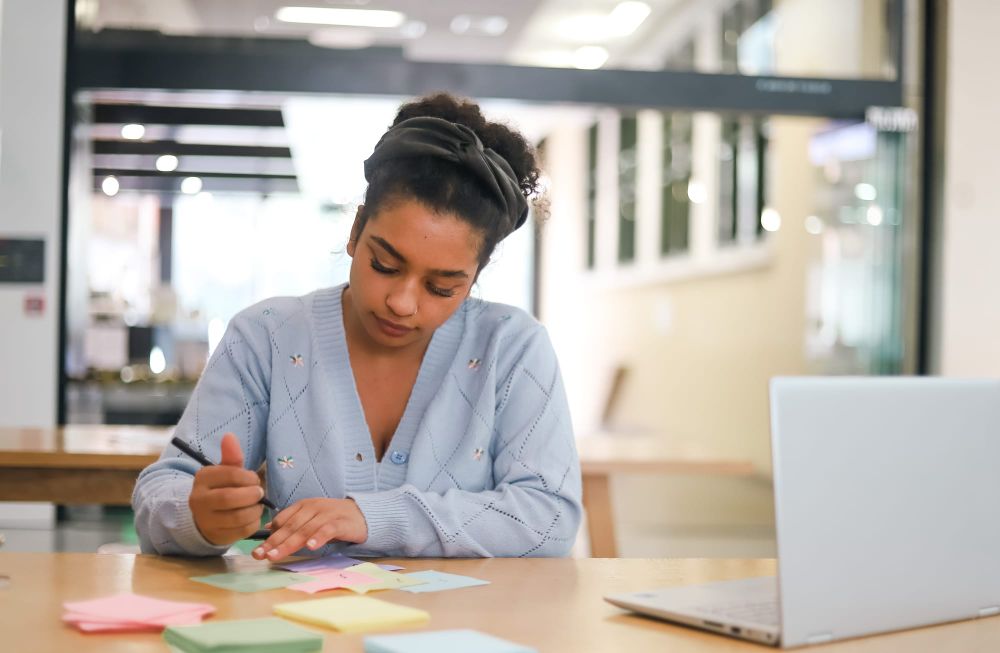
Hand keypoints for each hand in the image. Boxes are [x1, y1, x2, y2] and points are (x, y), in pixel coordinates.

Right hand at [188, 433, 264, 545]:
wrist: (204, 517)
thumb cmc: (220, 488)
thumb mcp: (224, 471)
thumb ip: (231, 456)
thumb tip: (229, 436)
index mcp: (202, 478)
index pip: (230, 475)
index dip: (249, 477)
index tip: (255, 479)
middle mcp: (199, 500)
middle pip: (230, 498)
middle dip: (252, 494)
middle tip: (259, 493)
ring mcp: (206, 520)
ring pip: (237, 516)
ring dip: (255, 509)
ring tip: (257, 504)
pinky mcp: (217, 535)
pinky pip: (242, 531)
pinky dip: (254, 522)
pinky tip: (253, 516)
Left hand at [251, 497, 367, 560]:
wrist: (363, 514)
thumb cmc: (333, 518)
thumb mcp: (310, 518)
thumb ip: (291, 523)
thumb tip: (267, 529)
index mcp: (303, 506)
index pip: (282, 520)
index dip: (269, 537)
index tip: (258, 551)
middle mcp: (313, 508)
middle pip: (290, 527)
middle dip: (274, 542)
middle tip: (261, 555)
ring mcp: (327, 514)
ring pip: (305, 530)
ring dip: (289, 543)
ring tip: (276, 555)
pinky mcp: (341, 522)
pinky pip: (327, 530)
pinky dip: (318, 538)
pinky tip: (310, 547)